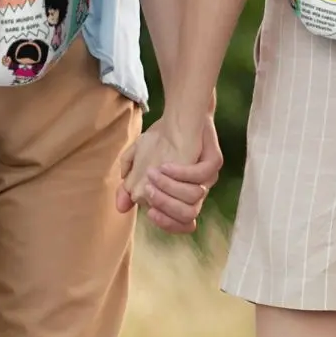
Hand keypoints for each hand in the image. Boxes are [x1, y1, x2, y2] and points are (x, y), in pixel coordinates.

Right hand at [116, 114, 221, 234]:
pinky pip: (200, 175)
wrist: (181, 113)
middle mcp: (197, 190)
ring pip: (194, 198)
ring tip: (153, 173)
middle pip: (188, 215)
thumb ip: (129, 184)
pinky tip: (165, 165)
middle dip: (165, 206)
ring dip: (170, 188)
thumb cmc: (161, 140)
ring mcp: (208, 177)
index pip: (180, 223)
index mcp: (183, 196)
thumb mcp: (139, 160)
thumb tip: (120, 207)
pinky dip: (181, 173)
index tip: (149, 212)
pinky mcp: (214, 161)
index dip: (166, 223)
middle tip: (148, 190)